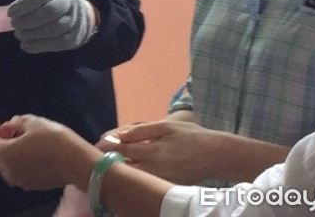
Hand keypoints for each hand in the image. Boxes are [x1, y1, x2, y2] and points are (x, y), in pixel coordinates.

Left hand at [0, 114, 95, 191]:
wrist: (77, 163)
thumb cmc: (55, 140)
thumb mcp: (33, 122)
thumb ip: (16, 122)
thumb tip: (10, 126)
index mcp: (5, 155)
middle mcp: (9, 171)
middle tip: (6, 129)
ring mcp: (20, 180)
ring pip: (4, 166)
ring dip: (6, 152)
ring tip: (19, 138)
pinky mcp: (32, 185)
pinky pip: (17, 172)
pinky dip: (16, 160)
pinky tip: (28, 150)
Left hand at [7, 0, 94, 52]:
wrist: (79, 15)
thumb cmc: (50, 2)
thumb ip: (26, 1)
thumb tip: (12, 14)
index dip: (25, 4)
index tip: (10, 13)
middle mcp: (70, 2)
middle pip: (50, 11)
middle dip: (28, 20)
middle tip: (14, 24)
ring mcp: (76, 20)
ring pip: (55, 29)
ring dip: (32, 34)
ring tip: (19, 35)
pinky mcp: (76, 37)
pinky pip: (59, 43)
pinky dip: (39, 45)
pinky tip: (26, 46)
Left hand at [96, 119, 217, 183]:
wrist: (217, 155)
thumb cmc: (190, 136)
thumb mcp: (165, 127)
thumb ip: (140, 131)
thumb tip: (117, 135)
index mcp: (153, 152)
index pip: (121, 151)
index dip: (107, 147)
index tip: (97, 145)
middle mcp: (155, 170)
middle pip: (124, 169)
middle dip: (111, 162)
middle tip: (101, 156)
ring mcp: (161, 181)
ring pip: (134, 178)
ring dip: (123, 169)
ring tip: (116, 161)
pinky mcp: (167, 187)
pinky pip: (146, 182)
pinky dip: (137, 176)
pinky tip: (133, 169)